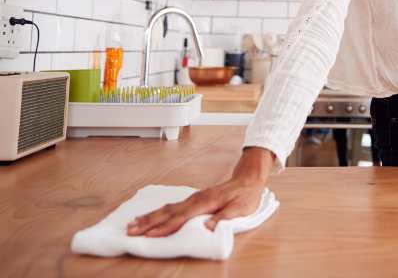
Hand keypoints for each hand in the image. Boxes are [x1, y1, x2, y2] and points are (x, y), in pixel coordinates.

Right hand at [126, 147, 274, 236]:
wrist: (248, 180)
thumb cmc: (245, 196)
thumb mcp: (240, 209)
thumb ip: (223, 218)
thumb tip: (207, 227)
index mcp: (205, 203)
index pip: (181, 218)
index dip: (164, 227)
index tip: (149, 235)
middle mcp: (195, 199)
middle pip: (168, 212)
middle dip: (148, 222)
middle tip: (130, 230)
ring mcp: (193, 198)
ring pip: (167, 208)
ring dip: (150, 217)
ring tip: (133, 224)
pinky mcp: (193, 199)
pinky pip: (172, 206)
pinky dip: (158, 212)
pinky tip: (151, 216)